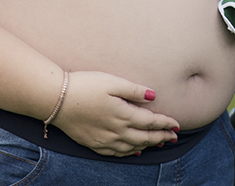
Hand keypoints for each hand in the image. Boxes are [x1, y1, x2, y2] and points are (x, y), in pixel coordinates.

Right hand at [52, 71, 179, 155]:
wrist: (56, 100)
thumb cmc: (85, 85)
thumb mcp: (111, 81)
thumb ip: (134, 90)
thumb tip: (153, 96)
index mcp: (123, 114)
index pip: (151, 122)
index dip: (166, 123)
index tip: (177, 124)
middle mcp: (116, 131)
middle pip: (145, 137)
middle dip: (161, 137)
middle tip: (174, 136)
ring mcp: (104, 140)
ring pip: (132, 147)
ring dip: (148, 146)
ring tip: (159, 143)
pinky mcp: (93, 143)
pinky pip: (116, 153)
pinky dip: (129, 153)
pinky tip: (133, 151)